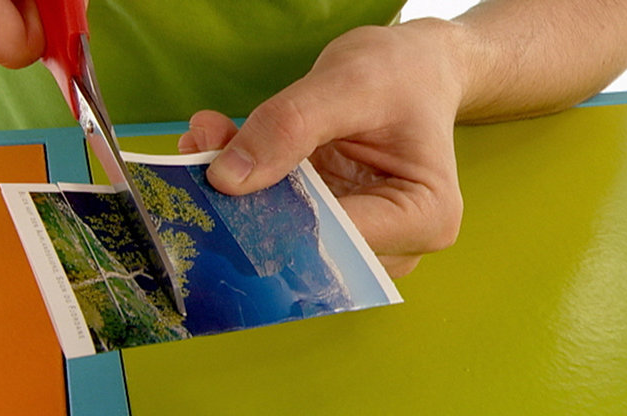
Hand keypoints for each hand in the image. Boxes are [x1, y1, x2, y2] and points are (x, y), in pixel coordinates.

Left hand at [178, 19, 465, 276]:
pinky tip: (219, 145)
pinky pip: (279, 213)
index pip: (337, 238)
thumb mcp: (349, 84)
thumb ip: (290, 126)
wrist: (409, 70)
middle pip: (308, 242)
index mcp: (424, 218)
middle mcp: (395, 243)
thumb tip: (226, 179)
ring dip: (239, 190)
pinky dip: (248, 180)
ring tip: (207, 140)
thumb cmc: (401, 74)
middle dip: (249, 202)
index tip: (218, 181)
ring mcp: (359, 236)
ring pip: (284, 231)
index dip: (273, 217)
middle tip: (202, 152)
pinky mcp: (329, 221)